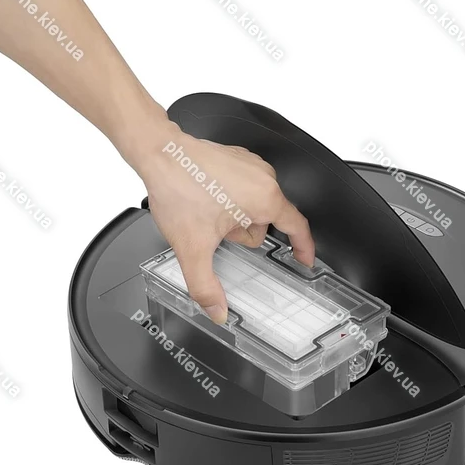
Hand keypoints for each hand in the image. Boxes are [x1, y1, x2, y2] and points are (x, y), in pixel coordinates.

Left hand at [128, 112, 314, 323]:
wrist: (160, 154)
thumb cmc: (179, 188)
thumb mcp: (193, 248)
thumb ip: (205, 286)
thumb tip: (217, 310)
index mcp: (264, 198)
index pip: (297, 227)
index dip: (303, 247)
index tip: (305, 258)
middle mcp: (263, 178)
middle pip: (266, 220)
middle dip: (242, 232)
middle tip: (216, 230)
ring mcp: (251, 165)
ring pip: (253, 204)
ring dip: (234, 215)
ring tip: (208, 211)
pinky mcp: (238, 157)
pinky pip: (243, 187)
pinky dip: (228, 198)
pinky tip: (206, 198)